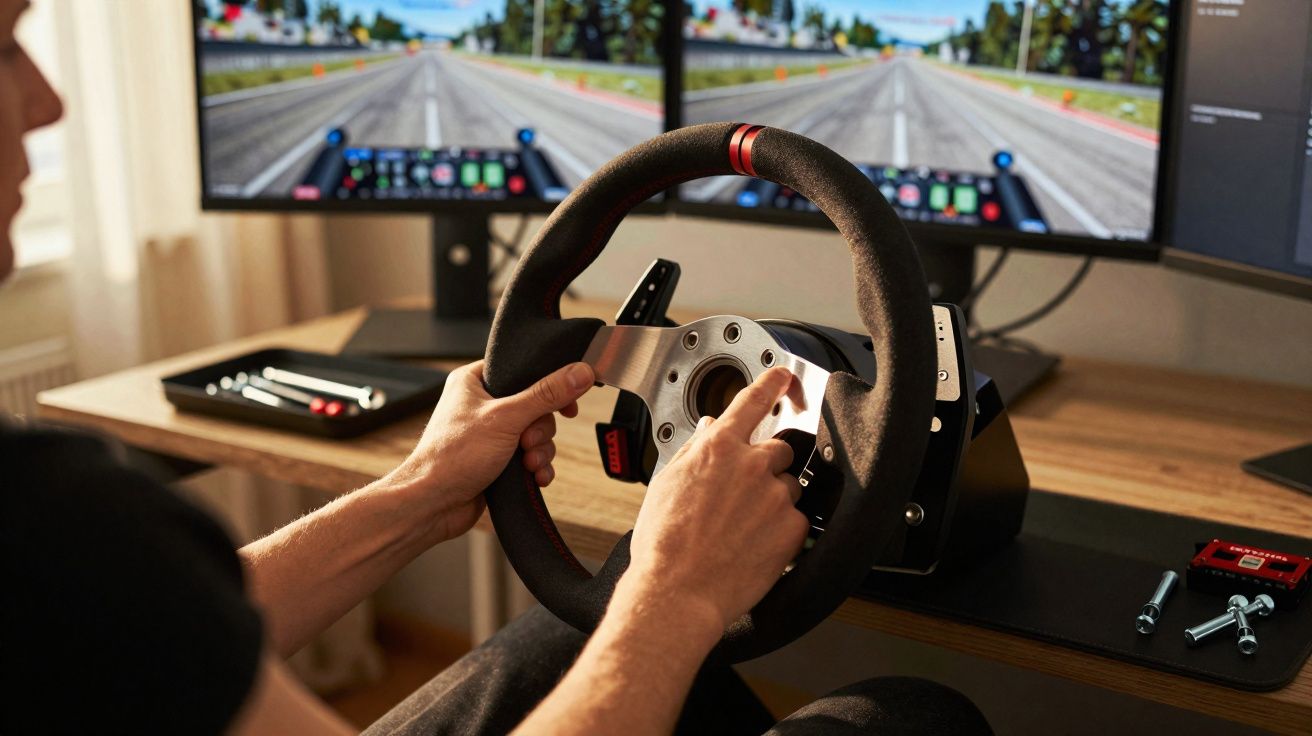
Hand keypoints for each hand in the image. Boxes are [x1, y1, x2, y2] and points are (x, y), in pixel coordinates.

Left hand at [384, 360, 594, 542]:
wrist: (432, 505)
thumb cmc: (451, 458)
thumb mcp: (506, 418)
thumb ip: (546, 395)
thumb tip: (580, 372)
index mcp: (475, 381)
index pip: (522, 368)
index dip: (548, 382)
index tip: (566, 399)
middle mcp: (483, 404)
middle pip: (536, 405)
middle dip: (539, 429)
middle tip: (527, 441)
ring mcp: (491, 434)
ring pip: (537, 433)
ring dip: (539, 451)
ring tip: (527, 463)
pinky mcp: (498, 459)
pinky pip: (531, 456)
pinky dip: (537, 466)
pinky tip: (534, 477)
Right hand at [623, 367, 807, 633]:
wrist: (678, 592)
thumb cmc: (664, 544)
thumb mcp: (667, 483)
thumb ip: (694, 450)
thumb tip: (708, 428)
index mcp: (718, 448)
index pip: (753, 401)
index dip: (772, 383)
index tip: (784, 376)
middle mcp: (752, 465)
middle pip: (779, 448)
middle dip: (767, 465)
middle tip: (743, 495)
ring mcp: (776, 495)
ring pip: (788, 486)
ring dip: (773, 500)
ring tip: (743, 529)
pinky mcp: (793, 527)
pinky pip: (797, 520)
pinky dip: (782, 530)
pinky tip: (754, 546)